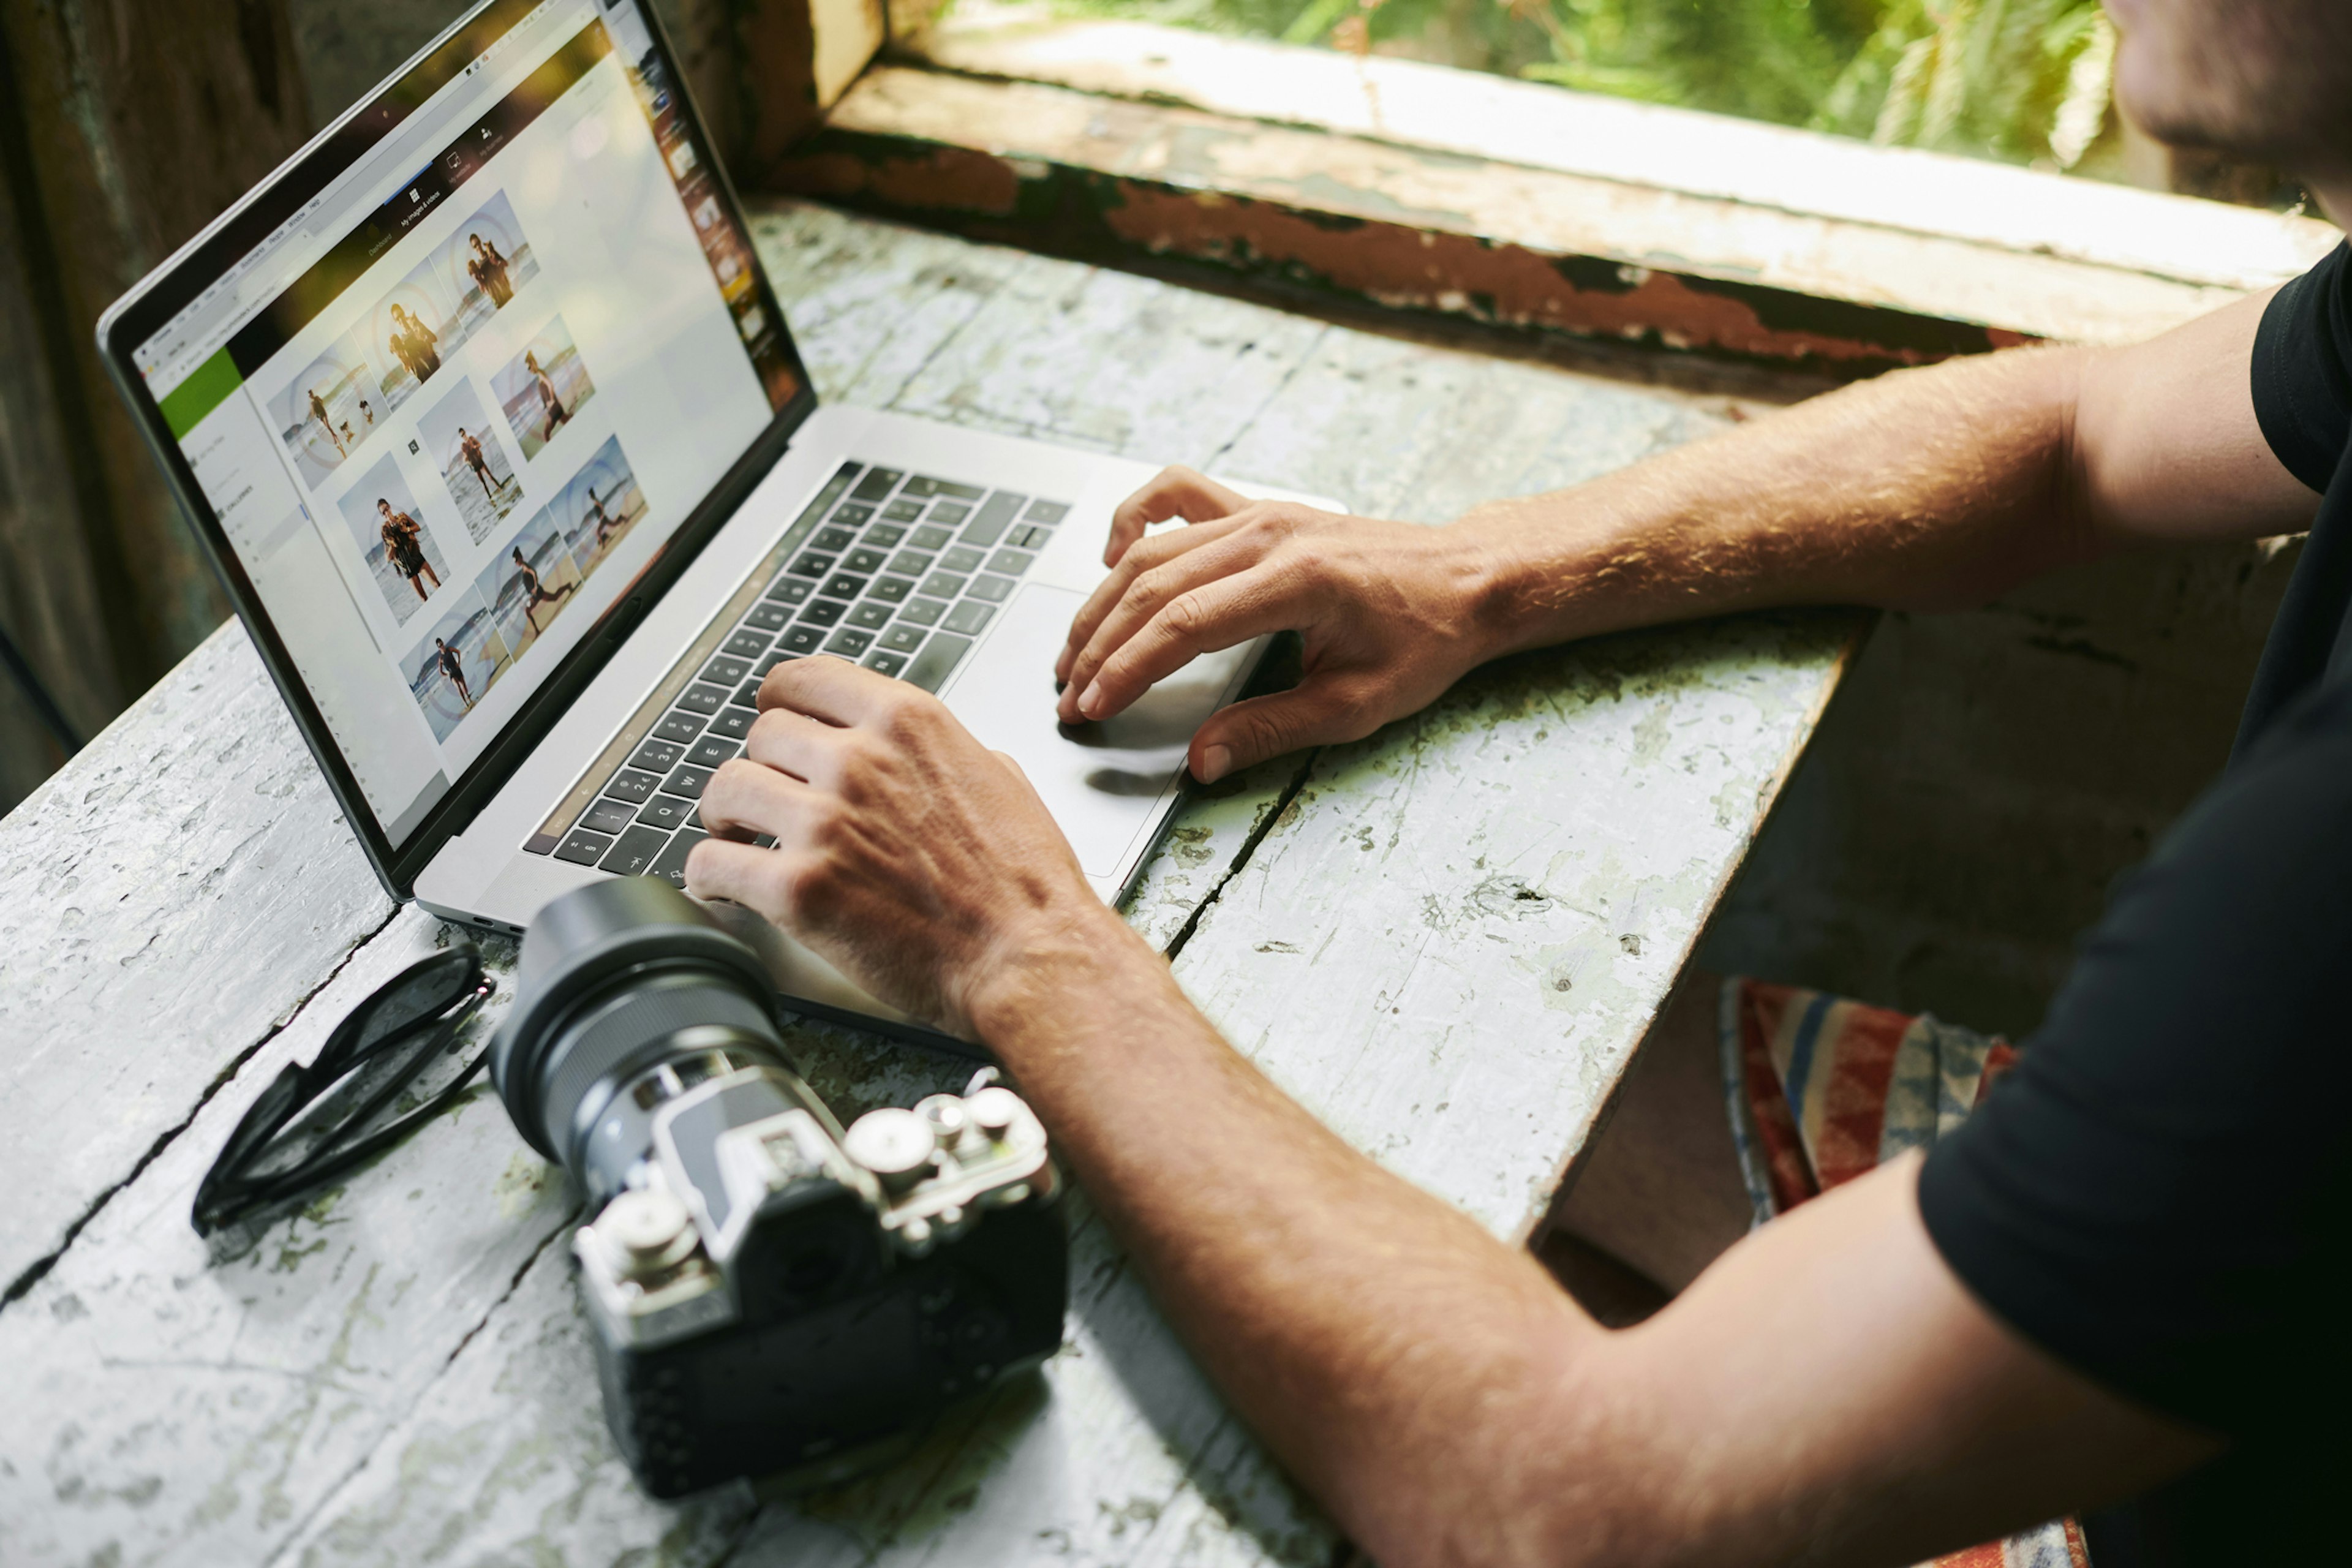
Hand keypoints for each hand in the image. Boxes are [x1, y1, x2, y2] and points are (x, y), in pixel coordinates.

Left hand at [685, 658, 1121, 1036]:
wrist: (1031, 957)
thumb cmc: (1026, 883)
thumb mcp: (996, 777)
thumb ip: (938, 751)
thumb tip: (912, 752)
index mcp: (905, 722)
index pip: (802, 678)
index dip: (779, 703)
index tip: (776, 722)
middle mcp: (858, 761)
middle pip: (760, 733)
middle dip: (761, 768)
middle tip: (765, 799)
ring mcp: (824, 822)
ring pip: (725, 789)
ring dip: (726, 816)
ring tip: (737, 840)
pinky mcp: (800, 888)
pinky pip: (713, 865)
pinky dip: (709, 877)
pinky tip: (723, 886)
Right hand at [1056, 467, 1504, 781]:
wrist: (1466, 579)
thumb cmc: (1423, 639)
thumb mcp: (1357, 704)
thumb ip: (1272, 730)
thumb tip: (1202, 760)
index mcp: (1298, 581)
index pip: (1183, 625)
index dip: (1127, 669)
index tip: (1092, 706)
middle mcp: (1271, 535)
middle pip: (1154, 586)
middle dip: (1101, 645)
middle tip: (1070, 695)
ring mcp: (1262, 513)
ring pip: (1155, 549)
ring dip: (1104, 601)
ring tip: (1075, 650)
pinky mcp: (1261, 509)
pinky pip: (1179, 496)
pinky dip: (1136, 522)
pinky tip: (1114, 560)